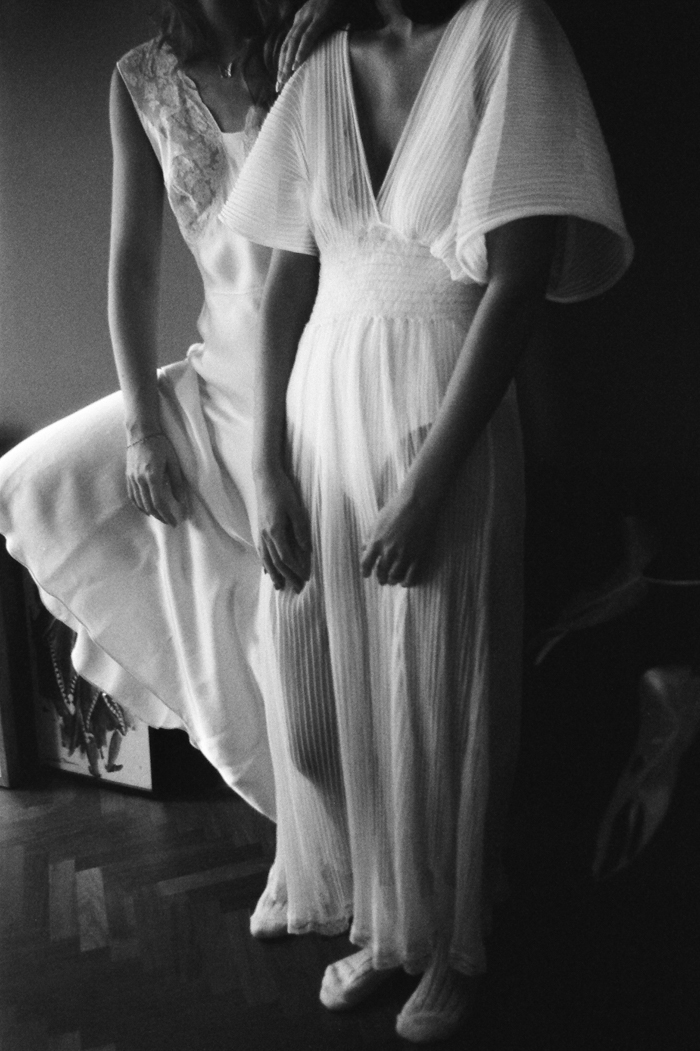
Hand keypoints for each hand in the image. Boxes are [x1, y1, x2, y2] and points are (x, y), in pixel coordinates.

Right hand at [126, 433, 186, 526]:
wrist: (142, 432)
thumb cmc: (160, 444)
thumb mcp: (174, 462)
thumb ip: (177, 482)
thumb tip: (180, 500)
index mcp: (152, 476)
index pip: (159, 502)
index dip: (167, 515)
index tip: (174, 522)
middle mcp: (140, 479)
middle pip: (149, 506)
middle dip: (160, 516)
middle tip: (170, 521)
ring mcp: (132, 478)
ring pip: (140, 503)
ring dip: (150, 512)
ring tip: (161, 516)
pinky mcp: (128, 476)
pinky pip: (132, 496)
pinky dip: (139, 505)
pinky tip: (146, 509)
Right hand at [256, 468, 311, 591]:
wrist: (265, 477)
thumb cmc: (283, 490)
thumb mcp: (296, 509)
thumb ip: (300, 530)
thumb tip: (306, 550)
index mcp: (275, 531)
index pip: (286, 557)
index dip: (296, 569)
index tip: (306, 578)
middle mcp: (265, 535)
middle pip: (276, 562)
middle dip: (287, 577)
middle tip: (298, 589)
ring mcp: (260, 533)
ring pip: (266, 559)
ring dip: (274, 574)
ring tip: (279, 587)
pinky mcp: (259, 529)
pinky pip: (261, 552)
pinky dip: (265, 564)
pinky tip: (267, 571)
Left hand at [277, 0, 349, 90]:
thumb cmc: (336, 2)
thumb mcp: (323, 19)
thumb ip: (318, 32)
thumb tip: (318, 51)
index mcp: (300, 20)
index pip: (287, 45)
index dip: (282, 62)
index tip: (280, 80)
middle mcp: (300, 19)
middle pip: (287, 46)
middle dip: (281, 67)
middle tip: (278, 86)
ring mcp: (309, 17)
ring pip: (294, 43)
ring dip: (288, 62)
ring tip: (284, 79)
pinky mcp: (320, 18)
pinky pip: (308, 37)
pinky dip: (302, 51)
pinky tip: (297, 65)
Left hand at [360, 486, 438, 587]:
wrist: (416, 503)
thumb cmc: (396, 508)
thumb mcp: (377, 521)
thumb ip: (370, 536)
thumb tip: (364, 547)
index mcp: (376, 542)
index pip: (366, 563)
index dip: (365, 571)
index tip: (366, 575)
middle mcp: (388, 551)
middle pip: (380, 572)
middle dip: (380, 578)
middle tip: (381, 580)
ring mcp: (403, 555)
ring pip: (394, 576)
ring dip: (392, 580)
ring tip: (392, 581)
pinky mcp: (417, 556)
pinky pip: (410, 576)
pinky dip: (406, 582)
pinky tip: (404, 583)